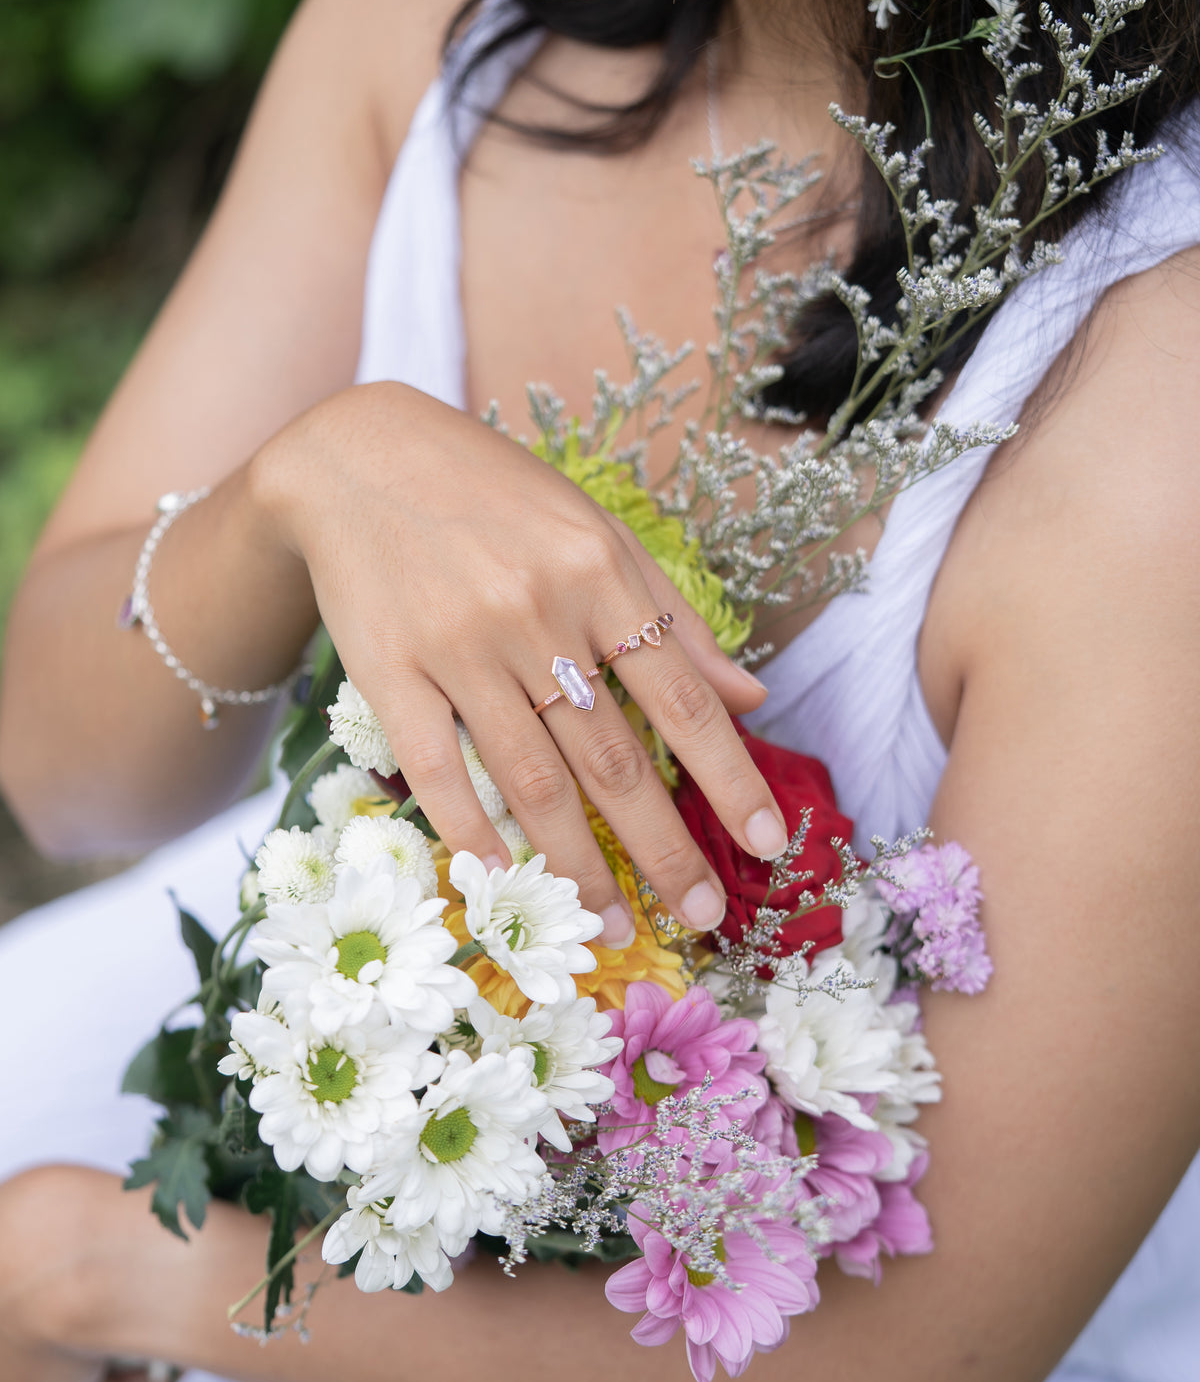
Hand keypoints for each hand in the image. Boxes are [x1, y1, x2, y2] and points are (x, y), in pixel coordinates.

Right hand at [253, 382, 789, 943]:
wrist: (356, 457)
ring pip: (532, 779)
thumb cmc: (492, 494)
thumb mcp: (596, 532)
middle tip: (701, 917)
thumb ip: (671, 615)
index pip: (682, 698)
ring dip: (578, 865)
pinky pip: (439, 769)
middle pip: (613, 757)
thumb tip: (749, 697)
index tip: (763, 845)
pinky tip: (506, 882)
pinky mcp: (388, 670)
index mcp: (600, 573)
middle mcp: (536, 611)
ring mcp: (459, 645)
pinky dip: (476, 833)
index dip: (729, 778)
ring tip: (611, 924)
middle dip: (664, 848)